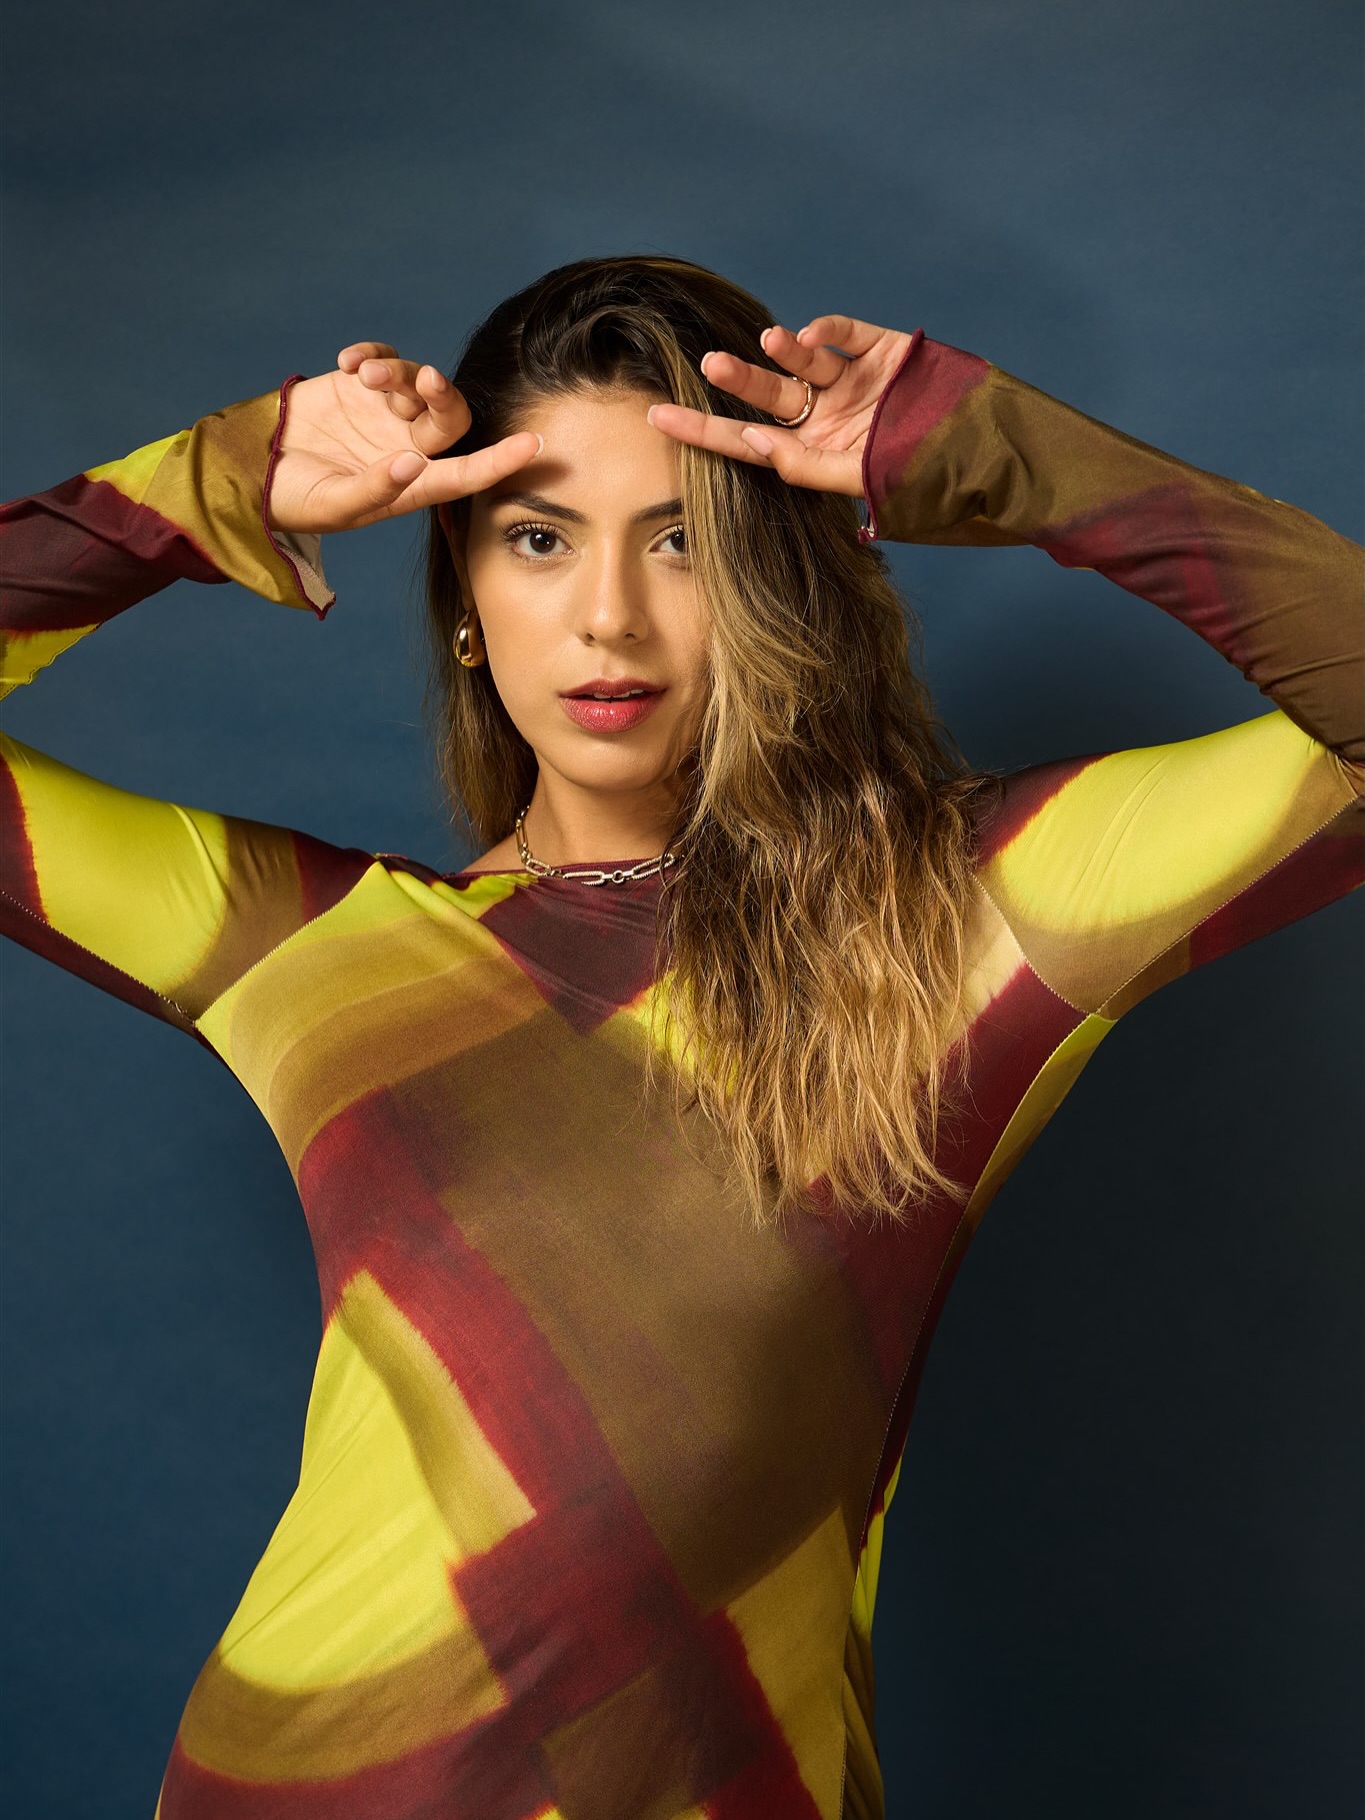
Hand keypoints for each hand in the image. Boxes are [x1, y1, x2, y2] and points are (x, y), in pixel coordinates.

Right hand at [265, 341, 541, 534]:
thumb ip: (374, 488)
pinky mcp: (362, 385)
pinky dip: (372, 352)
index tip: (533, 446)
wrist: (252, 467)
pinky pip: (385, 357)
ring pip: (418, 381)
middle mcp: (408, 447)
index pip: (466, 473)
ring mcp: (387, 414)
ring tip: (362, 374)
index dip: (500, 461)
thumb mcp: (333, 505)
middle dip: (445, 395)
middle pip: (452, 417)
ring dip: (398, 370)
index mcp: (412, 484)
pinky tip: (346, 363)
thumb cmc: (295, 500)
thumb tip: (412, 463)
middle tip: (424, 381)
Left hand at [646, 315, 915, 496]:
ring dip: (783, 349)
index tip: (657, 417)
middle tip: (711, 364)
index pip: (745, 441)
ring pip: (804, 362)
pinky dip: (826, 329)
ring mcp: (854, 382)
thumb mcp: (864, 483)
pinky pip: (845, 333)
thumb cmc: (929, 482)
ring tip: (773, 340)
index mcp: (812, 453)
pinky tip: (811, 335)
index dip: (702, 429)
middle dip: (739, 381)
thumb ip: (810, 467)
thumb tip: (754, 445)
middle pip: (769, 397)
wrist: (995, 457)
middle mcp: (826, 416)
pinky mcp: (883, 351)